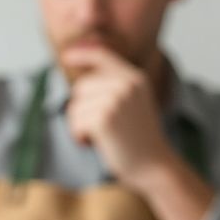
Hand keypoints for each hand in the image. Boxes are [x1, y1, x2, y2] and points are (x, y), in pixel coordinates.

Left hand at [65, 47, 176, 189]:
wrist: (153, 164)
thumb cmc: (138, 139)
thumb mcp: (131, 105)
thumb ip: (112, 89)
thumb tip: (80, 84)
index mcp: (134, 78)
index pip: (103, 56)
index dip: (83, 54)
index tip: (67, 57)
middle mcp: (126, 84)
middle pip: (80, 88)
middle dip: (82, 110)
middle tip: (100, 128)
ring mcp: (115, 100)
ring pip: (75, 107)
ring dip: (80, 126)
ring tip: (102, 137)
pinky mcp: (104, 118)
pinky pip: (75, 123)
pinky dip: (79, 137)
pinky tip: (95, 144)